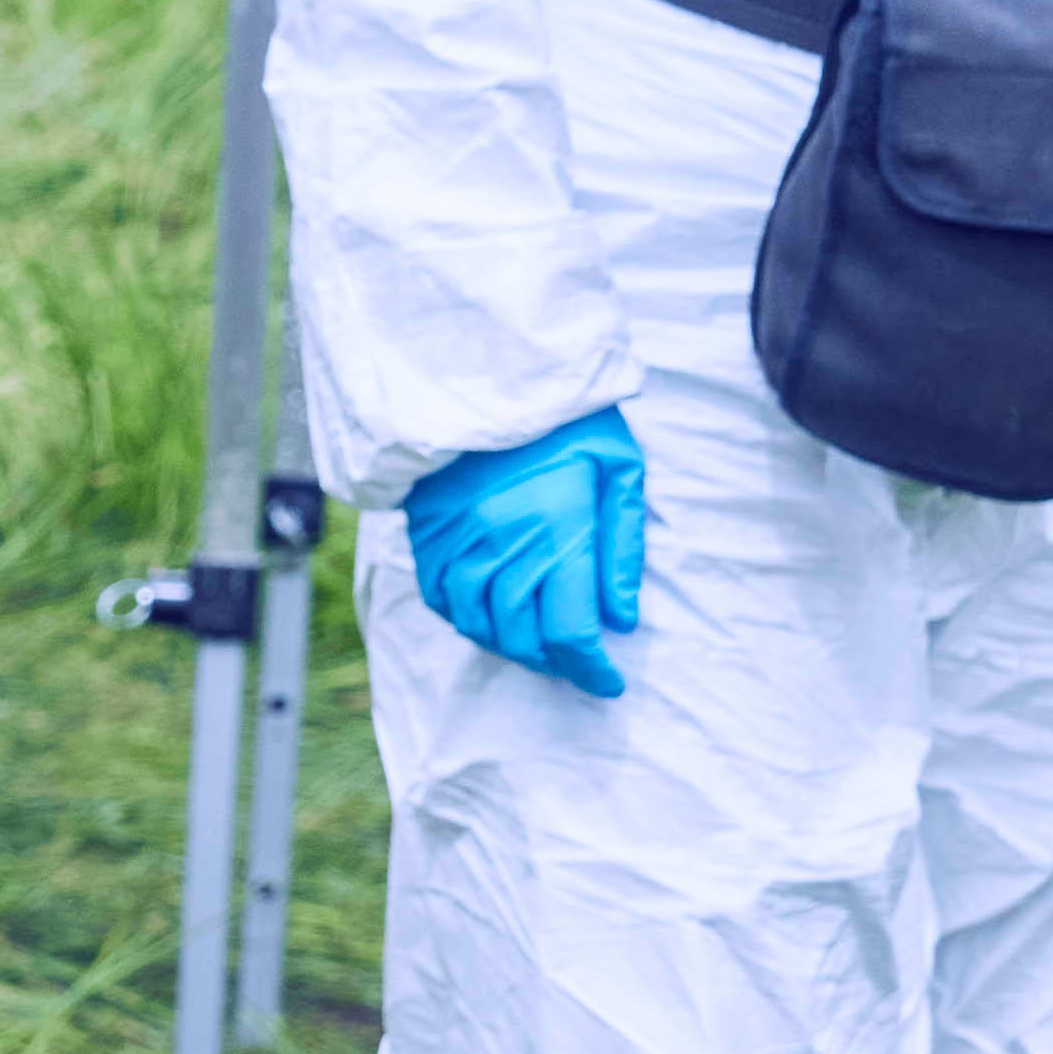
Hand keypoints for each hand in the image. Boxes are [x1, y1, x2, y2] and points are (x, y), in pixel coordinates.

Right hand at [406, 408, 649, 699]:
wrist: (491, 371)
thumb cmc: (569, 418)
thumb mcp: (620, 468)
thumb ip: (622, 546)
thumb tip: (622, 617)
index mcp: (557, 532)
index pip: (572, 633)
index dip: (593, 671)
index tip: (610, 682)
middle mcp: (503, 546)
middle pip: (524, 640)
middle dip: (556, 665)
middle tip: (578, 664)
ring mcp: (460, 543)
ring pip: (479, 626)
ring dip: (512, 648)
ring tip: (538, 646)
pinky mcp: (429, 533)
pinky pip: (441, 600)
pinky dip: (468, 620)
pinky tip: (492, 617)